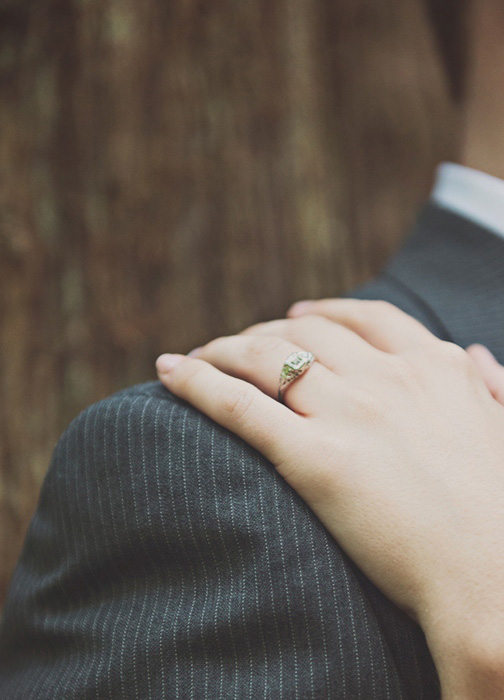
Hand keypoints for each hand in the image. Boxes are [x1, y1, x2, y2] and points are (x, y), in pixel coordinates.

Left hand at [156, 299, 503, 698]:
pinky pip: (240, 407)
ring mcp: (349, 415)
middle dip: (262, 332)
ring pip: (265, 358)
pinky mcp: (314, 460)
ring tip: (195, 356)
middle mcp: (387, 379)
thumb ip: (490, 384)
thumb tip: (476, 351)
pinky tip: (167, 371)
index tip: (294, 316)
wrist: (495, 584)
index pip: (364, 317)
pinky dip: (196, 382)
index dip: (322, 311)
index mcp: (434, 368)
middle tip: (235, 345)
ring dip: (221, 349)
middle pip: (304, 334)